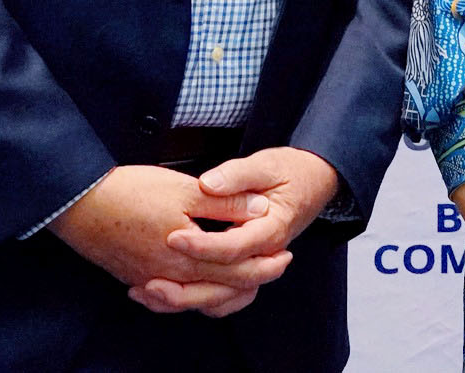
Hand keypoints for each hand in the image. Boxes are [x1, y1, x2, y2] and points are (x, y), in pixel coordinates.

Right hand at [49, 165, 277, 299]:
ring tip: (241, 279)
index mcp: (188, 258)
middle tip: (276, 266)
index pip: (237, 271)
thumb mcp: (185, 190)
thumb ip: (225, 204)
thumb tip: (261, 210)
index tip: (285, 254)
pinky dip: (187, 295)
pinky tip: (192, 287)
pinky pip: (168, 297)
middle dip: (252, 279)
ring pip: (194, 298)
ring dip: (222, 290)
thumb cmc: (130, 193)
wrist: (77, 204)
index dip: (265, 264)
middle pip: (220, 289)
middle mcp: (170, 278)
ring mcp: (149, 280)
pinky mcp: (133, 276)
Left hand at [138, 148, 338, 315]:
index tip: (171, 237)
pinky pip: (223, 298)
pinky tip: (167, 294)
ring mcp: (256, 267)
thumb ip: (237, 175)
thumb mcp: (266, 164)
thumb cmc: (290, 171)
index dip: (201, 245)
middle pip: (226, 284)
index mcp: (271, 229)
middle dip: (186, 287)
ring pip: (223, 299)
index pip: (234, 247)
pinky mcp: (245, 270)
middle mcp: (265, 255)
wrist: (313, 182)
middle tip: (150, 280)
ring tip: (150, 293)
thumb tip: (208, 184)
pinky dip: (196, 301)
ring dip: (187, 301)